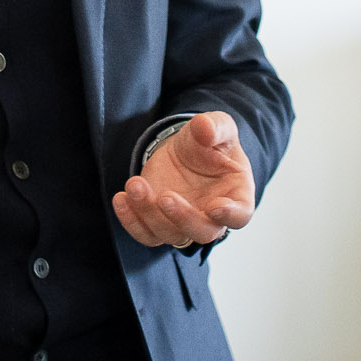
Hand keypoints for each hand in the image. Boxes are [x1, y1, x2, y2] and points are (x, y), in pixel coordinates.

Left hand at [112, 111, 255, 249]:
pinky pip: (145, 233)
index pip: (240, 215)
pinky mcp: (158, 223)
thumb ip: (215, 126)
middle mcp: (211, 217)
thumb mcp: (217, 126)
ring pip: (169, 234)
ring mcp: (183, 224)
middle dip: (182, 217)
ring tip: (134, 184)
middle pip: (203, 232)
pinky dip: (130, 221)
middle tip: (164, 196)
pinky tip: (121, 198)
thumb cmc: (207, 143)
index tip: (215, 207)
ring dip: (148, 213)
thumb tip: (205, 127)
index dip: (230, 215)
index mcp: (236, 196)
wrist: (184, 150)